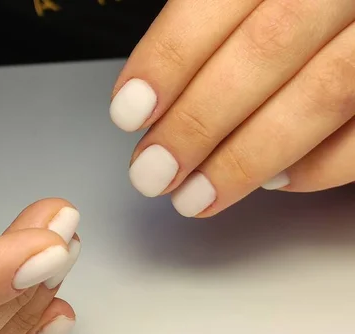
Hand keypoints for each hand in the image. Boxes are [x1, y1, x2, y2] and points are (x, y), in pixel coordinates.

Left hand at [110, 0, 354, 216]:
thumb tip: (156, 102)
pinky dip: (319, 166)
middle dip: (197, 122)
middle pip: (267, 49)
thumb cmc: (301, 12)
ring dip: (246, 158)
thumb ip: (214, 29)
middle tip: (152, 172)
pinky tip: (273, 183)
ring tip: (195, 196)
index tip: (128, 111)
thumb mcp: (251, 0)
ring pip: (324, 92)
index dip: (168, 59)